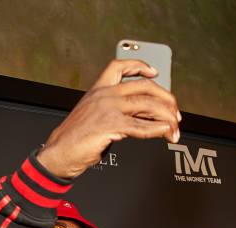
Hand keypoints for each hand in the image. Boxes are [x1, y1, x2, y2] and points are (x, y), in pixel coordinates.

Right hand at [37, 59, 180, 178]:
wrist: (59, 153)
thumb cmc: (75, 140)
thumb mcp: (94, 118)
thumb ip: (116, 112)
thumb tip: (142, 116)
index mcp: (98, 90)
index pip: (120, 67)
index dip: (140, 65)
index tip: (155, 72)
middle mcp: (104, 95)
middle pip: (144, 87)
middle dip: (166, 99)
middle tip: (175, 113)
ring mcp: (107, 109)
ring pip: (146, 106)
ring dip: (166, 118)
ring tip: (174, 129)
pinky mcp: (110, 126)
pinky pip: (140, 126)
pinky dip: (156, 129)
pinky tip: (165, 131)